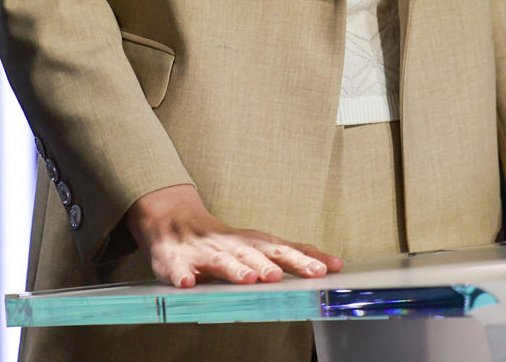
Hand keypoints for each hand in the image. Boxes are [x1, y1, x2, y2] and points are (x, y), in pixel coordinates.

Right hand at [124, 183, 343, 288]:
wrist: (173, 222)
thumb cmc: (224, 240)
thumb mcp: (259, 245)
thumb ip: (290, 255)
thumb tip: (332, 265)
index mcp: (255, 244)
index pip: (285, 250)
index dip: (306, 259)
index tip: (329, 268)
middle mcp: (234, 246)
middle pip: (258, 254)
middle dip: (276, 264)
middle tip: (294, 274)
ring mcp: (205, 253)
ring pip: (223, 261)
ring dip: (237, 269)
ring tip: (251, 278)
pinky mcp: (177, 261)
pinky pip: (179, 269)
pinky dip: (183, 275)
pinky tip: (188, 283)